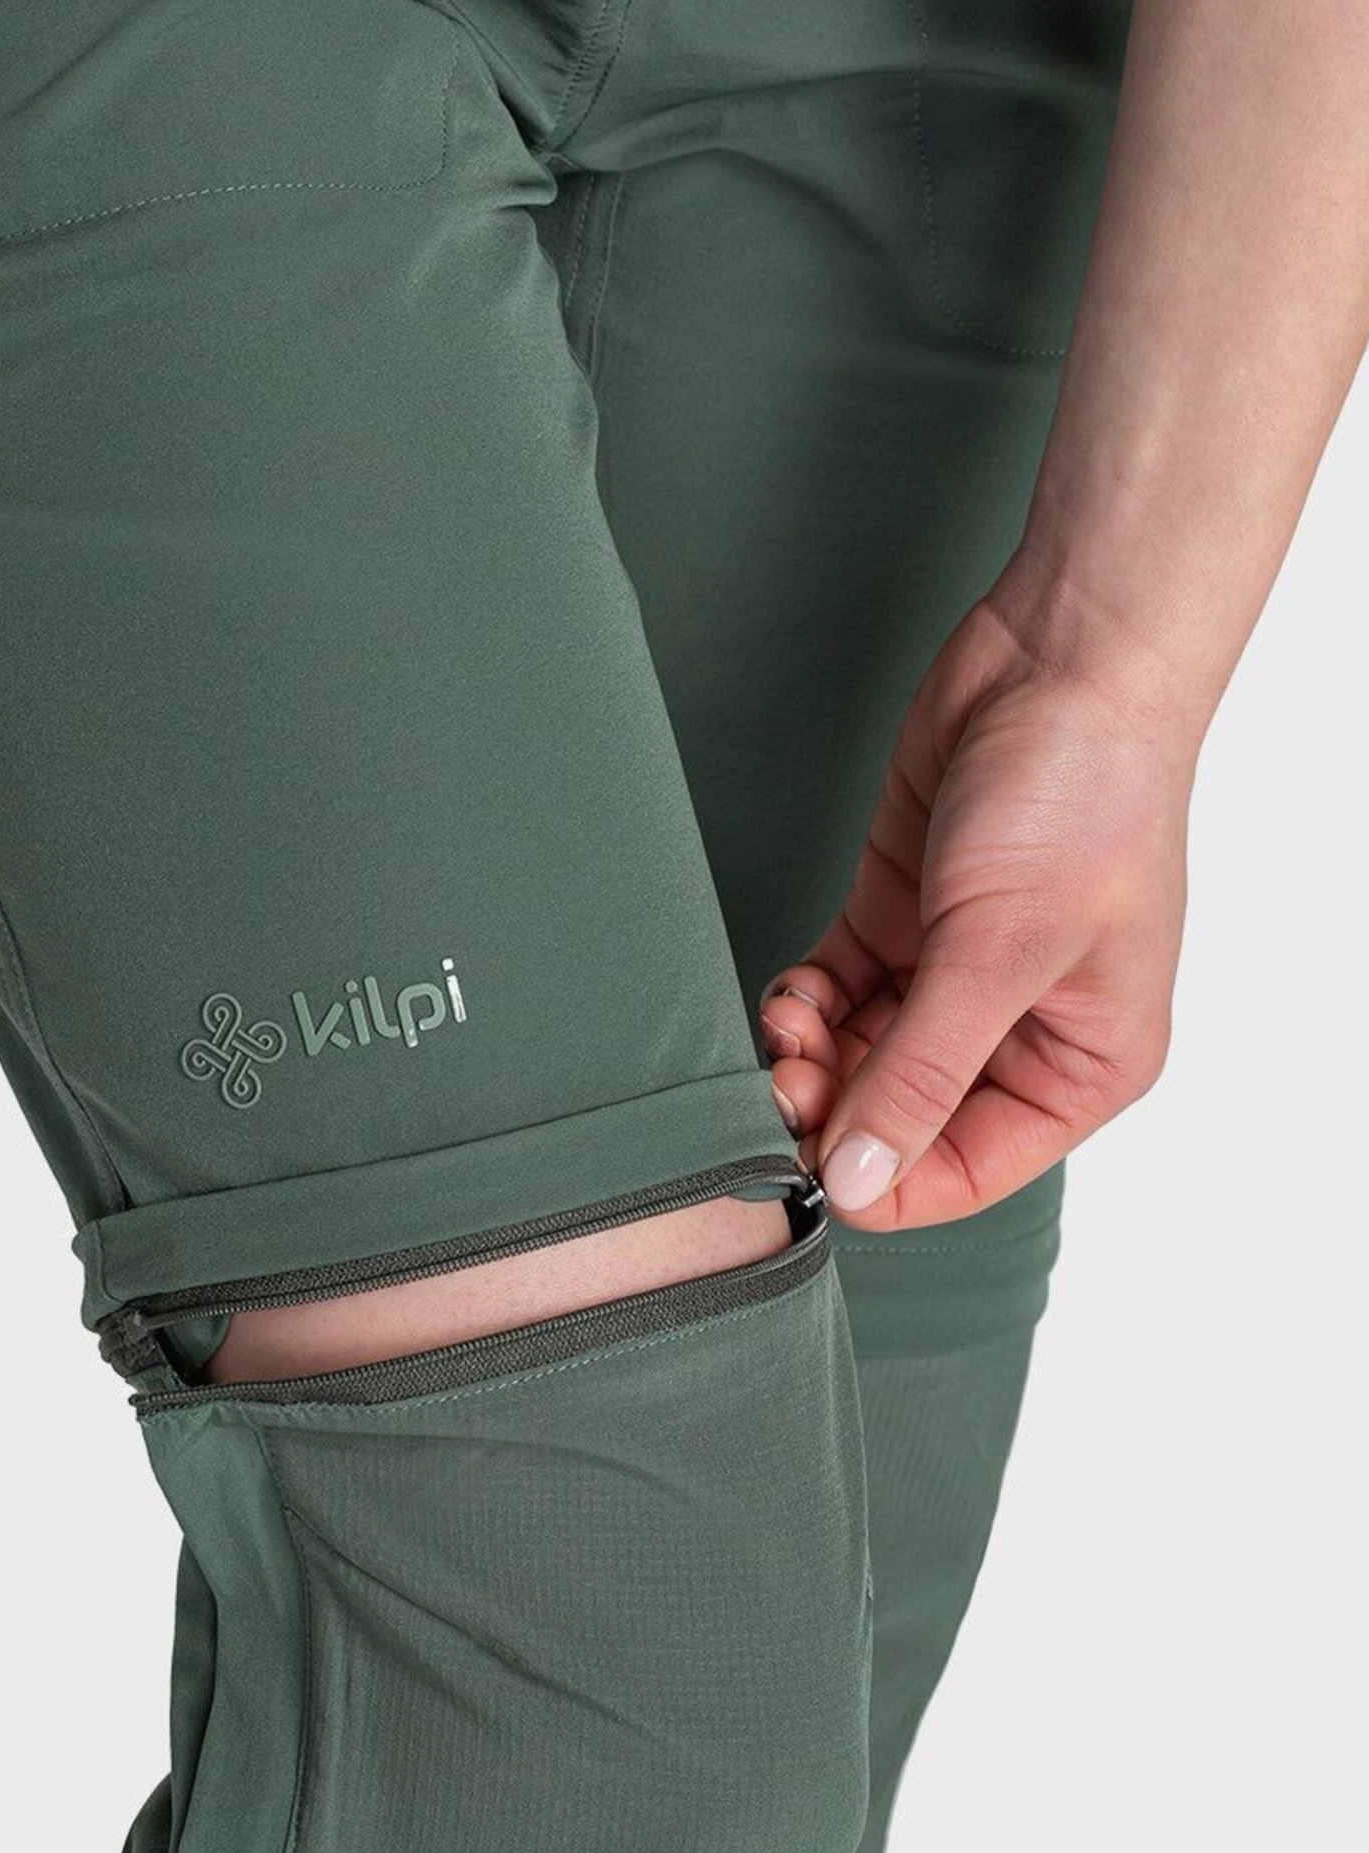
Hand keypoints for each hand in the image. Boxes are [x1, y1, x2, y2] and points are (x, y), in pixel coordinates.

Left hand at [761, 576, 1199, 1229]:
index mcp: (1081, 1066)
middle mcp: (1021, 1034)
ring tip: (788, 1025)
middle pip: (900, 1118)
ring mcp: (957, 977)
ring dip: (810, 1058)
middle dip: (834, 1107)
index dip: (881, 1176)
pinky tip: (788, 996)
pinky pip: (838, 997)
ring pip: (859, 1060)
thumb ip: (920, 1073)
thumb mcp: (997, 953)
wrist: (1062, 659)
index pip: (964, 1170)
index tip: (809, 1155)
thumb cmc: (1079, 797)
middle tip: (785, 1077)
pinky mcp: (904, 919)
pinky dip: (802, 1007)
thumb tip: (860, 1180)